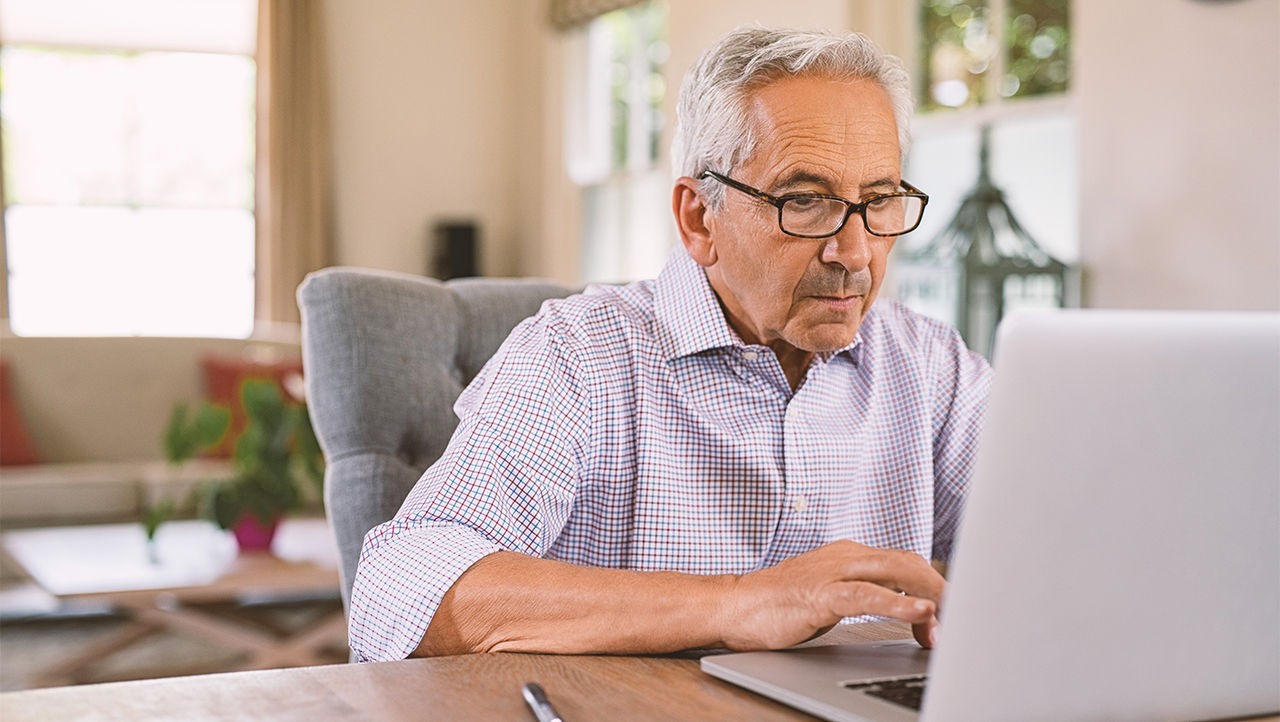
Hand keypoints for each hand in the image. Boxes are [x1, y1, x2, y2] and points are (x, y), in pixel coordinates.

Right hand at [716, 540, 944, 650]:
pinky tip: (921, 614)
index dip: (935, 586)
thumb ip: (865, 597)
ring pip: (896, 572)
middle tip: (962, 619)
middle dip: (942, 589)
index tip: (952, 615)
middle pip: (910, 562)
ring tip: (953, 618)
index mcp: (850, 555)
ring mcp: (832, 572)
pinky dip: (899, 604)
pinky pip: (867, 596)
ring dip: (931, 595)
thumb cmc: (779, 605)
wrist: (732, 606)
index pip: (907, 562)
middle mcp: (845, 556)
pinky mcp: (820, 595)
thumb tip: (908, 615)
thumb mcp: (831, 596)